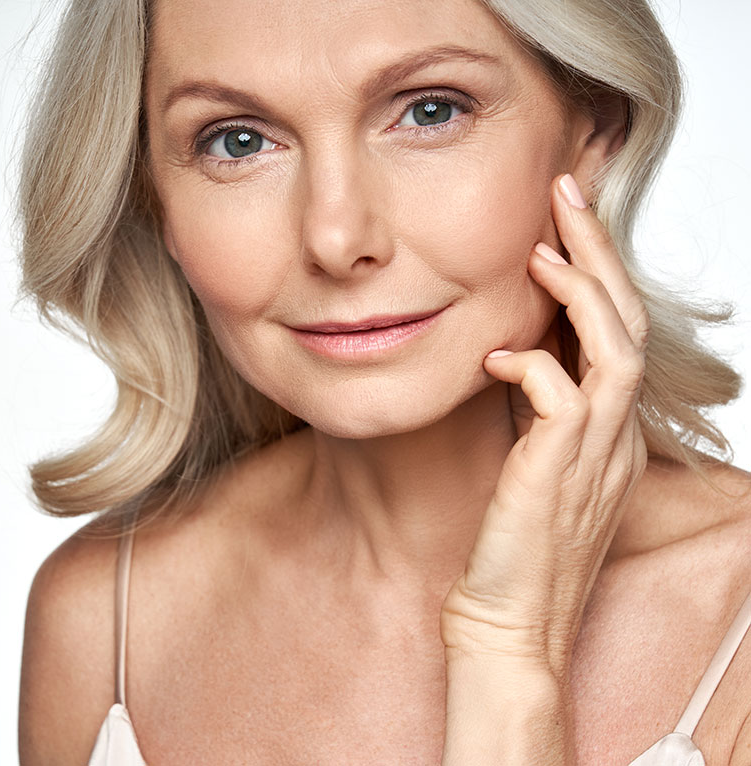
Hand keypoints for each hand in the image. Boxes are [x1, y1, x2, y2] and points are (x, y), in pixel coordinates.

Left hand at [439, 173, 648, 684]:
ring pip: (614, 348)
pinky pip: (561, 396)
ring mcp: (596, 454)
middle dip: (599, 254)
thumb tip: (518, 354)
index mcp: (611, 432)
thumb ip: (539, 410)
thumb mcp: (535, 463)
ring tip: (545, 248)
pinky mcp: (559, 472)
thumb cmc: (512, 545)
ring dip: (582, 291)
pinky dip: (531, 363)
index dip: (598, 276)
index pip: (618, 334)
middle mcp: (616, 437)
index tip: (563, 227)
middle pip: (628, 324)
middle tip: (566, 196)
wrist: (508, 622)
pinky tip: (495, 356)